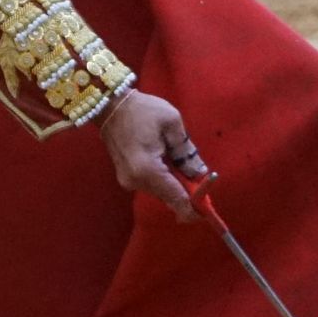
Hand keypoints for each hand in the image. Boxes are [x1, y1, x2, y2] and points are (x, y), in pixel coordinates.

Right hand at [98, 90, 208, 222]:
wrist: (109, 105)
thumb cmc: (142, 110)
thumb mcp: (172, 123)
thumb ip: (187, 152)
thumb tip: (200, 174)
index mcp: (148, 170)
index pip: (177, 199)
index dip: (194, 208)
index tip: (208, 211)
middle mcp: (136, 182)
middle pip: (170, 199)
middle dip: (188, 194)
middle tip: (200, 178)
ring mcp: (128, 182)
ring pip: (162, 193)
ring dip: (176, 186)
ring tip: (182, 164)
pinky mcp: (126, 178)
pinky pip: (153, 186)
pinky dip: (165, 181)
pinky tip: (169, 163)